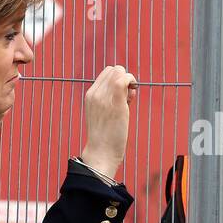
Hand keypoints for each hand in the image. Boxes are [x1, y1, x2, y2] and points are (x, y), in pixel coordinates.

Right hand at [80, 65, 136, 179]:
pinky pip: (123, 79)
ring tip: (129, 100)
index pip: (106, 73)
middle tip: (127, 97)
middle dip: (124, 79)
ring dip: (129, 81)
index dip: (117, 80)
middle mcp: (95, 93)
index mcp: (90, 95)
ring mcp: (104, 97)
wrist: (101, 152)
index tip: (122, 95)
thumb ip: (111, 100)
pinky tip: (132, 94)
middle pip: (114, 69)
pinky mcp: (115, 103)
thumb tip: (128, 89)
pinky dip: (131, 81)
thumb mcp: (102, 114)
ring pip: (119, 71)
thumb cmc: (105, 137)